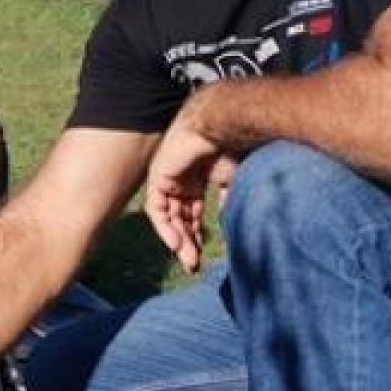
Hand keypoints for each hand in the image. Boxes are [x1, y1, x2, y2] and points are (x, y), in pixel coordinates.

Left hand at [143, 101, 231, 273]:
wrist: (223, 125)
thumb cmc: (235, 148)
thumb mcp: (235, 182)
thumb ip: (229, 202)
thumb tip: (232, 226)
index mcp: (198, 179)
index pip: (192, 213)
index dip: (197, 235)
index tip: (203, 257)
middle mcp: (181, 179)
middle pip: (179, 218)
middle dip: (188, 243)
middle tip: (194, 265)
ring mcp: (168, 178)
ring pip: (168, 217)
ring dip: (178, 240)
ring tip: (189, 260)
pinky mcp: (158, 177)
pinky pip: (156, 209)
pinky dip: (165, 228)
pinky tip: (177, 244)